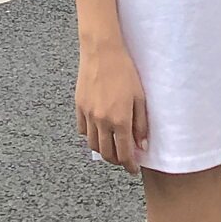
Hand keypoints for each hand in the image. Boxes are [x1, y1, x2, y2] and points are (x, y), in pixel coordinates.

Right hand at [76, 43, 148, 174]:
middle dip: (116, 160)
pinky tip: (99, 132)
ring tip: (113, 147)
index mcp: (119, 120)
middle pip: (106, 153)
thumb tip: (141, 145)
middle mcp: (101, 121)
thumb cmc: (125, 71)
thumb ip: (141, 123)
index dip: (129, 165)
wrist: (102, 52)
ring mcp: (88, 115)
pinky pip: (83, 130)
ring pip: (93, 145)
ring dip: (103, 151)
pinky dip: (91, 136)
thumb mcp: (140, 96)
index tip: (133, 169)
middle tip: (125, 159)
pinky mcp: (79, 107)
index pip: (124, 153)